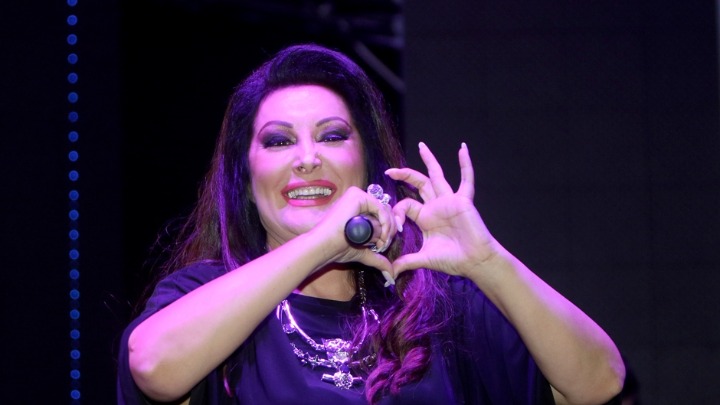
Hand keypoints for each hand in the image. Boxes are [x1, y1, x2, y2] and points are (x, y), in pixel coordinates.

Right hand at [307, 185, 396, 273]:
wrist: (324, 246)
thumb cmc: (337, 248)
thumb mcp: (363, 253)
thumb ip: (378, 259)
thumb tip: (392, 274)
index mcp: (358, 208)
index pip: (383, 214)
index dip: (389, 228)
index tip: (386, 243)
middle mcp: (358, 198)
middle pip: (386, 211)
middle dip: (390, 230)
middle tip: (383, 245)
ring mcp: (357, 195)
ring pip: (385, 210)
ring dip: (388, 229)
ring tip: (380, 244)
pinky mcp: (357, 195)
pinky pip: (381, 208)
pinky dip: (385, 223)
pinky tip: (380, 236)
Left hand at [386, 142, 499, 277]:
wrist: (475, 262)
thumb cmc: (453, 260)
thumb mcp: (425, 259)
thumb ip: (407, 262)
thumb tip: (390, 272)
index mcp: (426, 217)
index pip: (406, 204)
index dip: (396, 211)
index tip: (393, 225)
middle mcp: (436, 206)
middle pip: (419, 184)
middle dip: (404, 175)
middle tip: (390, 170)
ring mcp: (450, 201)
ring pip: (437, 176)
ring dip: (429, 161)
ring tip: (422, 146)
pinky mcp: (464, 200)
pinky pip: (466, 179)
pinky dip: (465, 164)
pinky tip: (462, 149)